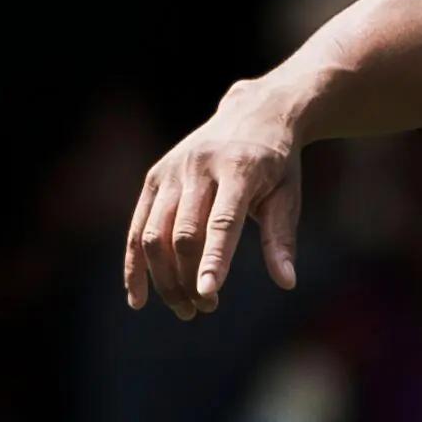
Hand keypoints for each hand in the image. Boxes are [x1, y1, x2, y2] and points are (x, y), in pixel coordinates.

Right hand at [123, 81, 306, 320]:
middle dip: (188, 277)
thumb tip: (287, 283)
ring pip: (154, 234)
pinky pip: (137, 226)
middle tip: (205, 308)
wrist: (252, 112)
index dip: (213, 259)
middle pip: (183, 233)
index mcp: (238, 168)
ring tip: (185, 309)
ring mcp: (172, 170)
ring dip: (164, 278)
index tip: (207, 293)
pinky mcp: (154, 177)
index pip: (222, 221)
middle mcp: (199, 166)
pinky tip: (138, 298)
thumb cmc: (276, 163)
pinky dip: (134, 264)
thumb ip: (281, 239)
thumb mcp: (287, 196)